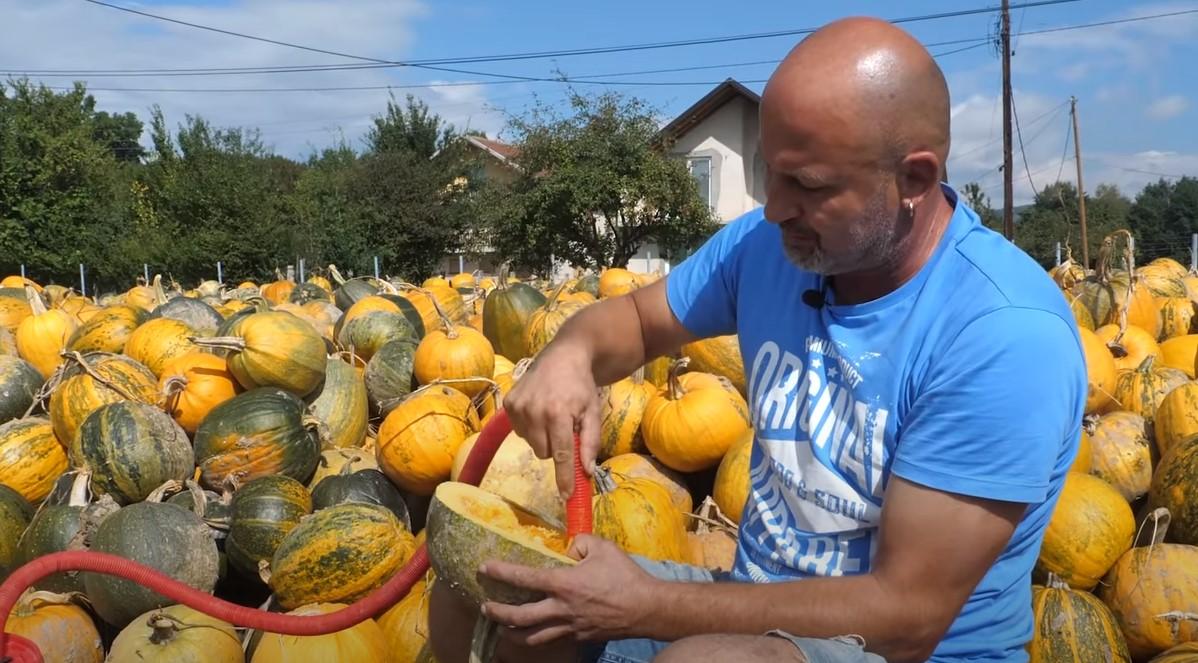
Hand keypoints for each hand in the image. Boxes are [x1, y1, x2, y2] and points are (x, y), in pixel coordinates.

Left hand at [479, 535, 660, 646]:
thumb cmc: (625, 575)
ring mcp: (569, 627)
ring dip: (512, 632)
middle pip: (519, 617)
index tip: (484, 568)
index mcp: (564, 583)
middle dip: (497, 613)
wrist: (646, 608)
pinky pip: (552, 640)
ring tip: (501, 627)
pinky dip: (537, 638)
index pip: (524, 578)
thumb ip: (579, 542)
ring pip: (531, 637)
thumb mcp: (602, 547)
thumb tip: (567, 548)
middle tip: (485, 607)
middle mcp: (561, 609)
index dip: (501, 572)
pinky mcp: (579, 637)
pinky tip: (533, 634)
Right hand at [504, 342, 602, 499]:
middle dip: (556, 448)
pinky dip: (531, 428)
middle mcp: (534, 410)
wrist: (564, 356)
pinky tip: (539, 411)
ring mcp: (518, 406)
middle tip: (565, 428)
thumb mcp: (593, 412)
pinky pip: (520, 432)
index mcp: (558, 413)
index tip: (566, 496)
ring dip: (544, 438)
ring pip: (532, 444)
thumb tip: (586, 471)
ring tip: (553, 417)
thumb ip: (591, 442)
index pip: (561, 454)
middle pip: (544, 453)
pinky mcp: (508, 403)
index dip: (564, 477)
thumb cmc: (581, 386)